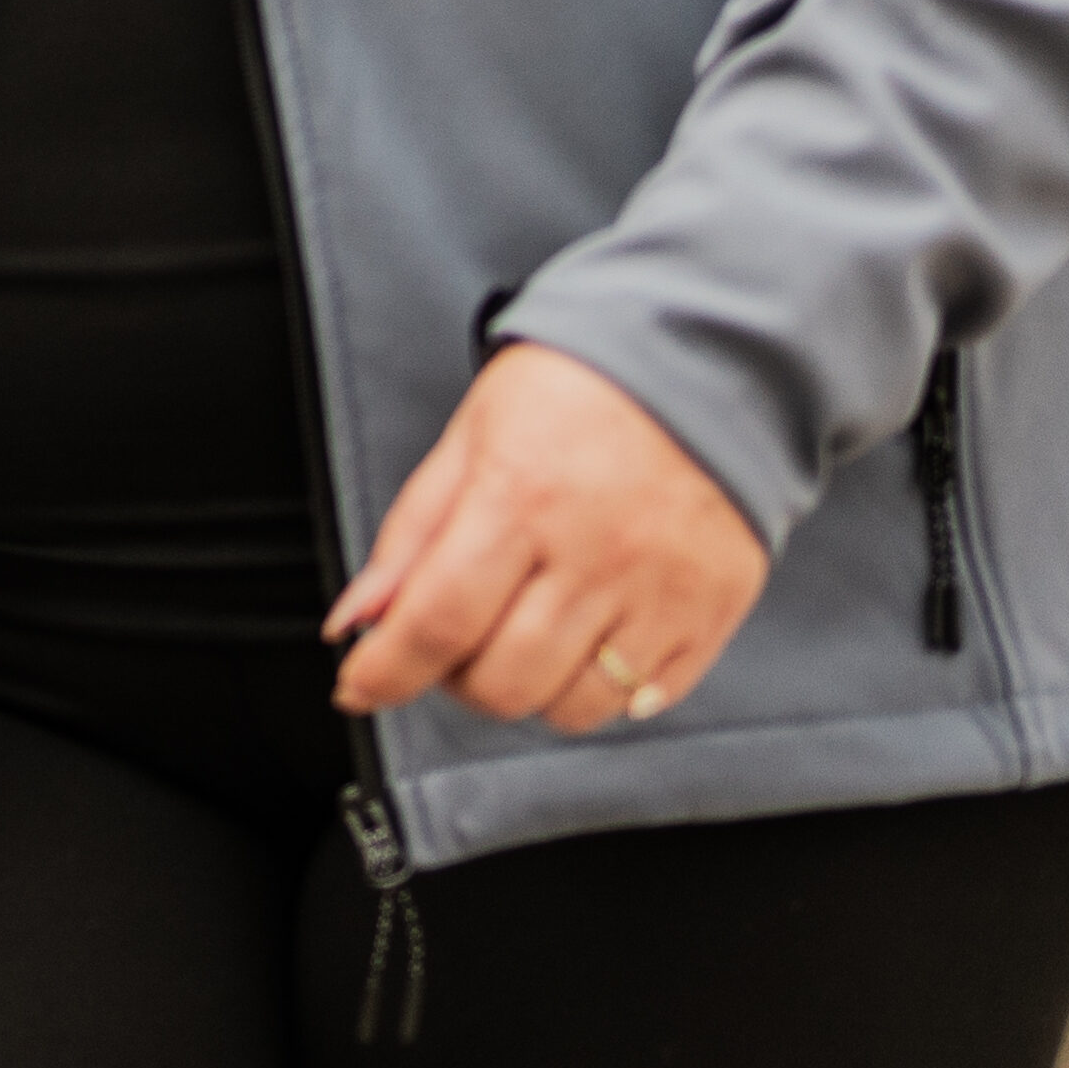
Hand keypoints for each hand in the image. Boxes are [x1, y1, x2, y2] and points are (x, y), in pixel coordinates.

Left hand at [325, 341, 768, 735]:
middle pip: (502, 682)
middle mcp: (595, 552)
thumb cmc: (577, 391)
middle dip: (456, 676)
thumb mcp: (470, 437)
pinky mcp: (711, 612)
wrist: (696, 360)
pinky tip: (590, 638)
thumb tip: (357, 620)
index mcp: (521, 496)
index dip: (386, 671)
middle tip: (458, 637)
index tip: (362, 685)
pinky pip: (642, 700)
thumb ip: (410, 535)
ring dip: (529, 689)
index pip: (437, 621)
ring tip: (527, 632)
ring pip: (570, 708)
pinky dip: (602, 689)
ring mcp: (660, 589)